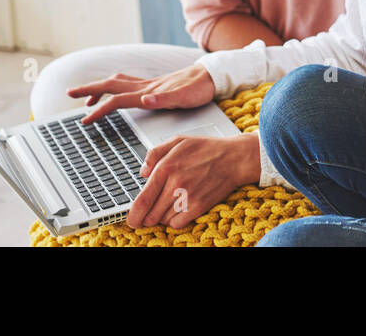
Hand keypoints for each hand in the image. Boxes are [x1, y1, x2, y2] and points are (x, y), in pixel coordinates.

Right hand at [67, 63, 214, 124]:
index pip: (117, 100)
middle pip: (110, 85)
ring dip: (100, 88)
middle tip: (70, 94)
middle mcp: (145, 86)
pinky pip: (128, 83)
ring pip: (117, 82)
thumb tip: (145, 99)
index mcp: (148, 92)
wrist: (212, 77)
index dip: (100, 111)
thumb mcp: (185, 97)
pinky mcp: (155, 85)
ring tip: (89, 99)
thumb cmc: (200, 89)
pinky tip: (117, 92)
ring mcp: (149, 84)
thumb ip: (165, 98)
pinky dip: (115, 86)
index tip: (85, 121)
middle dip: (88, 90)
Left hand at [126, 133, 259, 228]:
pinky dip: (174, 220)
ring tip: (168, 204)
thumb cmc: (207, 149)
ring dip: (161, 216)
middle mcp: (175, 184)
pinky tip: (178, 209)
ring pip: (162, 220)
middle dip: (145, 217)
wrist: (234, 158)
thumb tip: (142, 173)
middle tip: (148, 213)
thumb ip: (155, 153)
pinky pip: (177, 224)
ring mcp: (188, 197)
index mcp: (166, 167)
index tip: (131, 220)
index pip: (142, 200)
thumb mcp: (178, 141)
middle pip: (150, 214)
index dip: (133, 214)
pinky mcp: (198, 207)